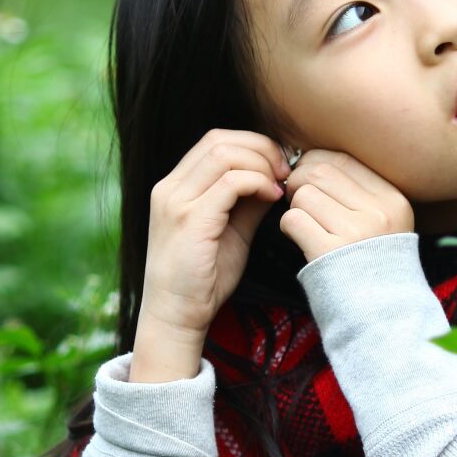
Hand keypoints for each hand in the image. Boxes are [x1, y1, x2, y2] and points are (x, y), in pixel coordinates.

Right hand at [138, 128, 289, 342]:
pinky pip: (230, 183)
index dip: (253, 145)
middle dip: (261, 148)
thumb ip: (247, 202)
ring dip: (261, 164)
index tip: (280, 166)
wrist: (176, 316)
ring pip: (224, 154)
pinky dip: (257, 182)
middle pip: (219, 140)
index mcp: (176, 186)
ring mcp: (176, 202)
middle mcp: (170, 187)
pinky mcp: (189, 220)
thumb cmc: (203, 278)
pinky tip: (272, 197)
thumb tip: (275, 179)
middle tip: (286, 171)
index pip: (215, 141)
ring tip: (280, 184)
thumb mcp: (231, 231)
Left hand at [278, 147, 414, 263]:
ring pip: (304, 195)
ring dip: (295, 208)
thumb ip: (357, 192)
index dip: (315, 163)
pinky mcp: (329, 252)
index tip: (307, 179)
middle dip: (299, 182)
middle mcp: (378, 212)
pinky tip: (300, 239)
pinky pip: (293, 219)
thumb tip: (310, 160)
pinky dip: (289, 227)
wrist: (382, 318)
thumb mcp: (383, 224)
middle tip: (297, 200)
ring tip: (306, 226)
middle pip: (319, 171)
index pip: (342, 159)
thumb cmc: (373, 267)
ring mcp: (355, 232)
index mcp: (393, 199)